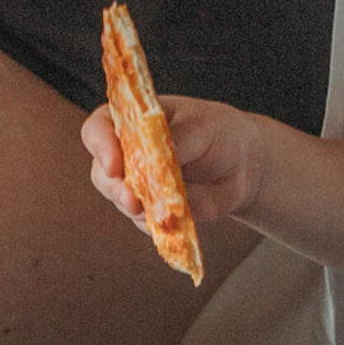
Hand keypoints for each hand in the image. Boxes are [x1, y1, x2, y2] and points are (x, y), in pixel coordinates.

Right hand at [81, 94, 263, 233]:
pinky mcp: (152, 209)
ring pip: (121, 200)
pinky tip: (177, 219)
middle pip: (101, 172)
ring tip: (165, 211)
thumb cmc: (219, 132)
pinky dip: (158, 224)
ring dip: (138, 209)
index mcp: (133, 121)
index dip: (101, 145)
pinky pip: (145, 222)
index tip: (114, 166)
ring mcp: (138, 183)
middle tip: (133, 201)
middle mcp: (127, 152)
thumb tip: (155, 163)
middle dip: (115, 188)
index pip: (99, 128)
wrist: (245, 164)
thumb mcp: (202, 126)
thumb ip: (176, 140)